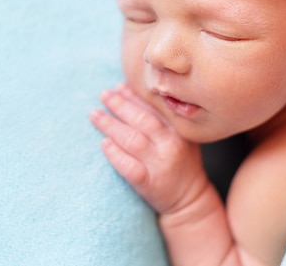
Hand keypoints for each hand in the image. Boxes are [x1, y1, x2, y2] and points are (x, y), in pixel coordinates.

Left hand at [90, 83, 208, 214]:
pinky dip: (115, 154)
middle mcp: (171, 145)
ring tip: (95, 115)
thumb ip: (161, 116)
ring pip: (133, 140)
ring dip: (111, 126)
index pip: (154, 108)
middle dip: (120, 105)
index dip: (135, 96)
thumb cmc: (181, 162)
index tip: (119, 86)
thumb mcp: (181, 136)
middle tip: (103, 95)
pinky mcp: (149, 183)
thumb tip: (128, 90)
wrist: (190, 200)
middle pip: (142, 120)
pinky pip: (129, 167)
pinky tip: (104, 144)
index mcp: (179, 130)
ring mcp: (160, 165)